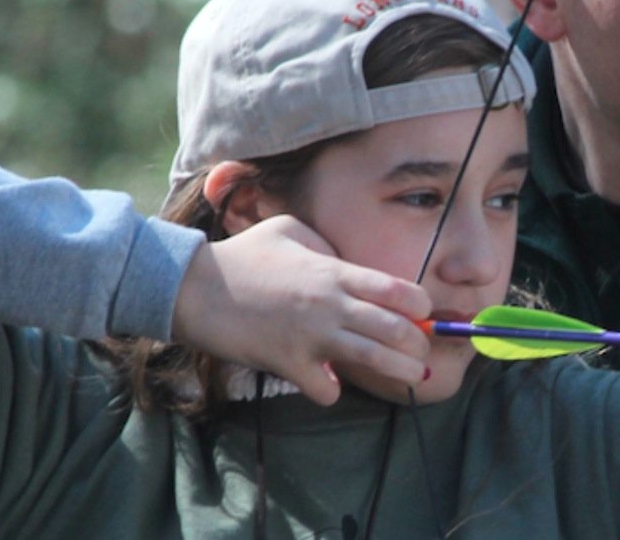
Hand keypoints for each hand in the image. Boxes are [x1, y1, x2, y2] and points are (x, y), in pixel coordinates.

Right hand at [170, 215, 431, 404]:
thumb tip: (348, 262)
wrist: (195, 288)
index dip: (421, 304)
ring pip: (374, 361)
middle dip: (419, 342)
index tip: (424, 312)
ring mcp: (311, 337)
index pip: (398, 290)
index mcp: (335, 271)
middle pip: (396, 330)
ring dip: (400, 371)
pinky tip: (328, 383)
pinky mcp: (289, 364)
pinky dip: (332, 391)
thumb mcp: (290, 229)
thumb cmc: (243, 255)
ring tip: (412, 376)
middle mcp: (330, 304)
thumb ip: (326, 244)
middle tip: (422, 348)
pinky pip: (327, 390)